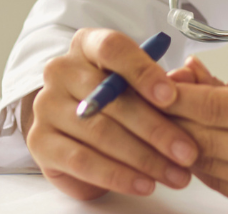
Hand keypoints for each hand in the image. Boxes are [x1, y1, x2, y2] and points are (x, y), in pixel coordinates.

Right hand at [24, 28, 201, 199]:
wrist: (74, 130)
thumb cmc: (115, 100)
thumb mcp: (138, 84)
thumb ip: (162, 83)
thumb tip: (187, 83)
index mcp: (87, 45)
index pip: (112, 48)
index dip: (143, 71)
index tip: (171, 96)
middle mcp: (61, 70)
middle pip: (111, 97)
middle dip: (157, 129)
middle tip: (187, 152)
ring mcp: (46, 106)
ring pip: (100, 132)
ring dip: (144, 158)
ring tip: (174, 174)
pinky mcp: (40, 143)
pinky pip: (82, 161)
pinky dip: (117, 175)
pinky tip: (144, 183)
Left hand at [165, 73, 227, 213]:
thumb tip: (196, 78)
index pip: (216, 109)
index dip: (180, 96)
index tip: (158, 84)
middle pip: (204, 139)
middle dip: (174, 118)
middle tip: (157, 99)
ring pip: (208, 166)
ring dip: (185, 142)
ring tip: (174, 120)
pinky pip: (223, 185)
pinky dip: (207, 164)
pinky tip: (200, 145)